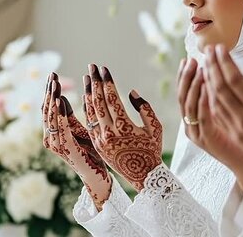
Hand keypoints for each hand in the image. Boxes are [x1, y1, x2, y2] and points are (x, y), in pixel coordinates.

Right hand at [42, 73, 110, 209]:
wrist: (98, 175)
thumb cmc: (90, 153)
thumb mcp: (80, 129)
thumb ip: (69, 116)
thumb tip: (60, 97)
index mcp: (54, 133)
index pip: (48, 108)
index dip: (49, 91)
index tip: (53, 75)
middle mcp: (51, 139)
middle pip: (46, 110)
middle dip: (49, 91)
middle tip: (52, 74)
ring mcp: (57, 145)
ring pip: (51, 117)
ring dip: (52, 99)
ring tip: (55, 83)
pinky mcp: (67, 149)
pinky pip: (61, 128)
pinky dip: (59, 114)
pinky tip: (59, 101)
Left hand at [84, 64, 162, 190]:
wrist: (143, 175)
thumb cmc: (152, 149)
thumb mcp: (155, 127)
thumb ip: (145, 108)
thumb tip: (131, 92)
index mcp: (125, 128)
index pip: (112, 99)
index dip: (107, 82)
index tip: (104, 69)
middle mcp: (109, 134)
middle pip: (98, 102)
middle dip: (95, 82)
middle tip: (92, 67)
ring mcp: (100, 140)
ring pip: (91, 112)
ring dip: (88, 93)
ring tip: (87, 77)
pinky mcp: (96, 145)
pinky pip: (89, 122)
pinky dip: (87, 108)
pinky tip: (87, 96)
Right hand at [177, 58, 242, 205]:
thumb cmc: (241, 135)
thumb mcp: (227, 110)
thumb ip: (219, 94)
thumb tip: (217, 69)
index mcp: (194, 116)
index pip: (184, 92)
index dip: (184, 75)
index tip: (188, 59)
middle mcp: (191, 124)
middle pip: (182, 96)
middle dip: (186, 76)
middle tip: (191, 60)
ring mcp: (197, 133)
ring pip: (189, 106)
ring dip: (194, 86)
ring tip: (199, 70)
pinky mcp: (208, 140)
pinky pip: (202, 119)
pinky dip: (202, 102)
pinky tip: (206, 88)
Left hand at [204, 45, 242, 173]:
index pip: (235, 79)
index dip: (225, 61)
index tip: (220, 48)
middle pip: (220, 88)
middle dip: (212, 67)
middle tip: (208, 51)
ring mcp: (239, 130)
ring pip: (216, 103)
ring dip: (209, 83)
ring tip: (206, 66)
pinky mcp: (237, 138)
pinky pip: (218, 116)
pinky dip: (211, 100)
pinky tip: (210, 89)